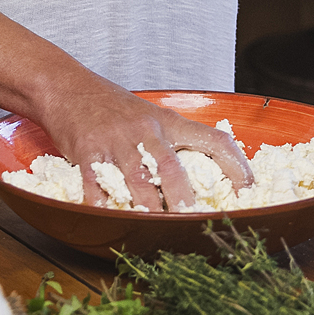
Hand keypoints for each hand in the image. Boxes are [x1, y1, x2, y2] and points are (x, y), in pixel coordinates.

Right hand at [0, 0, 251, 210]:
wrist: (65, 85)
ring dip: (148, 210)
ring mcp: (115, 142)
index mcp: (167, 121)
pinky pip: (96, 187)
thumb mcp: (149, 114)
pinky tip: (110, 220)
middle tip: (195, 220)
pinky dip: (105, 207)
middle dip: (185, 198)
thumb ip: (172, 140)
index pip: (214, 139)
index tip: (249, 190)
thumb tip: (203, 170)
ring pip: (137, 182)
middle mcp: (145, 130)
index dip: (236, 165)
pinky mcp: (86, 152)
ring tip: (156, 229)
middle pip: (172, 167)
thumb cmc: (109, 105)